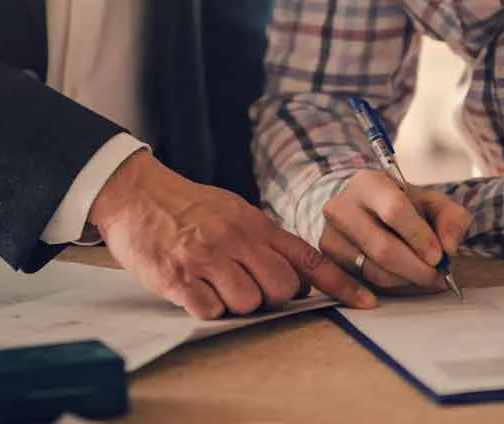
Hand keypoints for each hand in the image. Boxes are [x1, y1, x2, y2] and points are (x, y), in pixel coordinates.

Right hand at [88, 151, 377, 319]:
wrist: (137, 194)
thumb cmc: (189, 207)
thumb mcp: (235, 212)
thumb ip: (266, 241)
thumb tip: (299, 276)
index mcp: (255, 224)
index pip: (308, 257)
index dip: (340, 283)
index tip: (366, 302)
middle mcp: (236, 240)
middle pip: (281, 289)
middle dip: (271, 296)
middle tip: (248, 283)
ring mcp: (207, 259)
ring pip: (248, 303)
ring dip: (236, 303)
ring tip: (216, 282)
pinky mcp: (179, 278)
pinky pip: (210, 310)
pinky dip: (207, 307)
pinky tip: (195, 288)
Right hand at [316, 169, 469, 292]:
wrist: (361, 209)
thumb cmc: (400, 206)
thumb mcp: (431, 202)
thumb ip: (451, 218)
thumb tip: (449, 247)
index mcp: (368, 183)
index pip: (395, 210)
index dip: (419, 237)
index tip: (439, 256)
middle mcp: (341, 206)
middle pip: (383, 248)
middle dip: (416, 269)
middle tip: (437, 277)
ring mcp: (329, 234)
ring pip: (372, 270)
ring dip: (404, 281)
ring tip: (422, 278)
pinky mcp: (324, 259)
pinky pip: (352, 283)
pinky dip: (373, 292)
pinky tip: (387, 293)